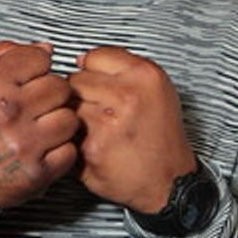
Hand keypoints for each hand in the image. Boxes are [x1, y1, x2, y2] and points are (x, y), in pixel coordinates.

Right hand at [0, 41, 78, 208]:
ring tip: (38, 126)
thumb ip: (3, 54)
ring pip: (70, 119)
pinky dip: (59, 150)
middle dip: (49, 92)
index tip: (27, 77)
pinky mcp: (35, 174)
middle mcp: (9, 112)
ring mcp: (24, 144)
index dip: (35, 66)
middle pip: (60, 87)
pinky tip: (41, 148)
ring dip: (57, 121)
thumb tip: (45, 48)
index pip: (41, 59)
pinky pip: (69, 152)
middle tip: (34, 103)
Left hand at [70, 46, 196, 209]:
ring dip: (77, 117)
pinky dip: (75, 139)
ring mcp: (108, 121)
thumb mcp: (157, 90)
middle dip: (83, 95)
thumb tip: (80, 59)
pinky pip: (68, 132)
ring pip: (69, 105)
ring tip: (99, 128)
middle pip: (76, 79)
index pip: (94, 56)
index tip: (101, 85)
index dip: (93, 72)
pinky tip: (95, 144)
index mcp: (144, 75)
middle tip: (102, 112)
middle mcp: (127, 95)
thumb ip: (122, 68)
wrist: (169, 181)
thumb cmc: (161, 136)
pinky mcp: (93, 147)